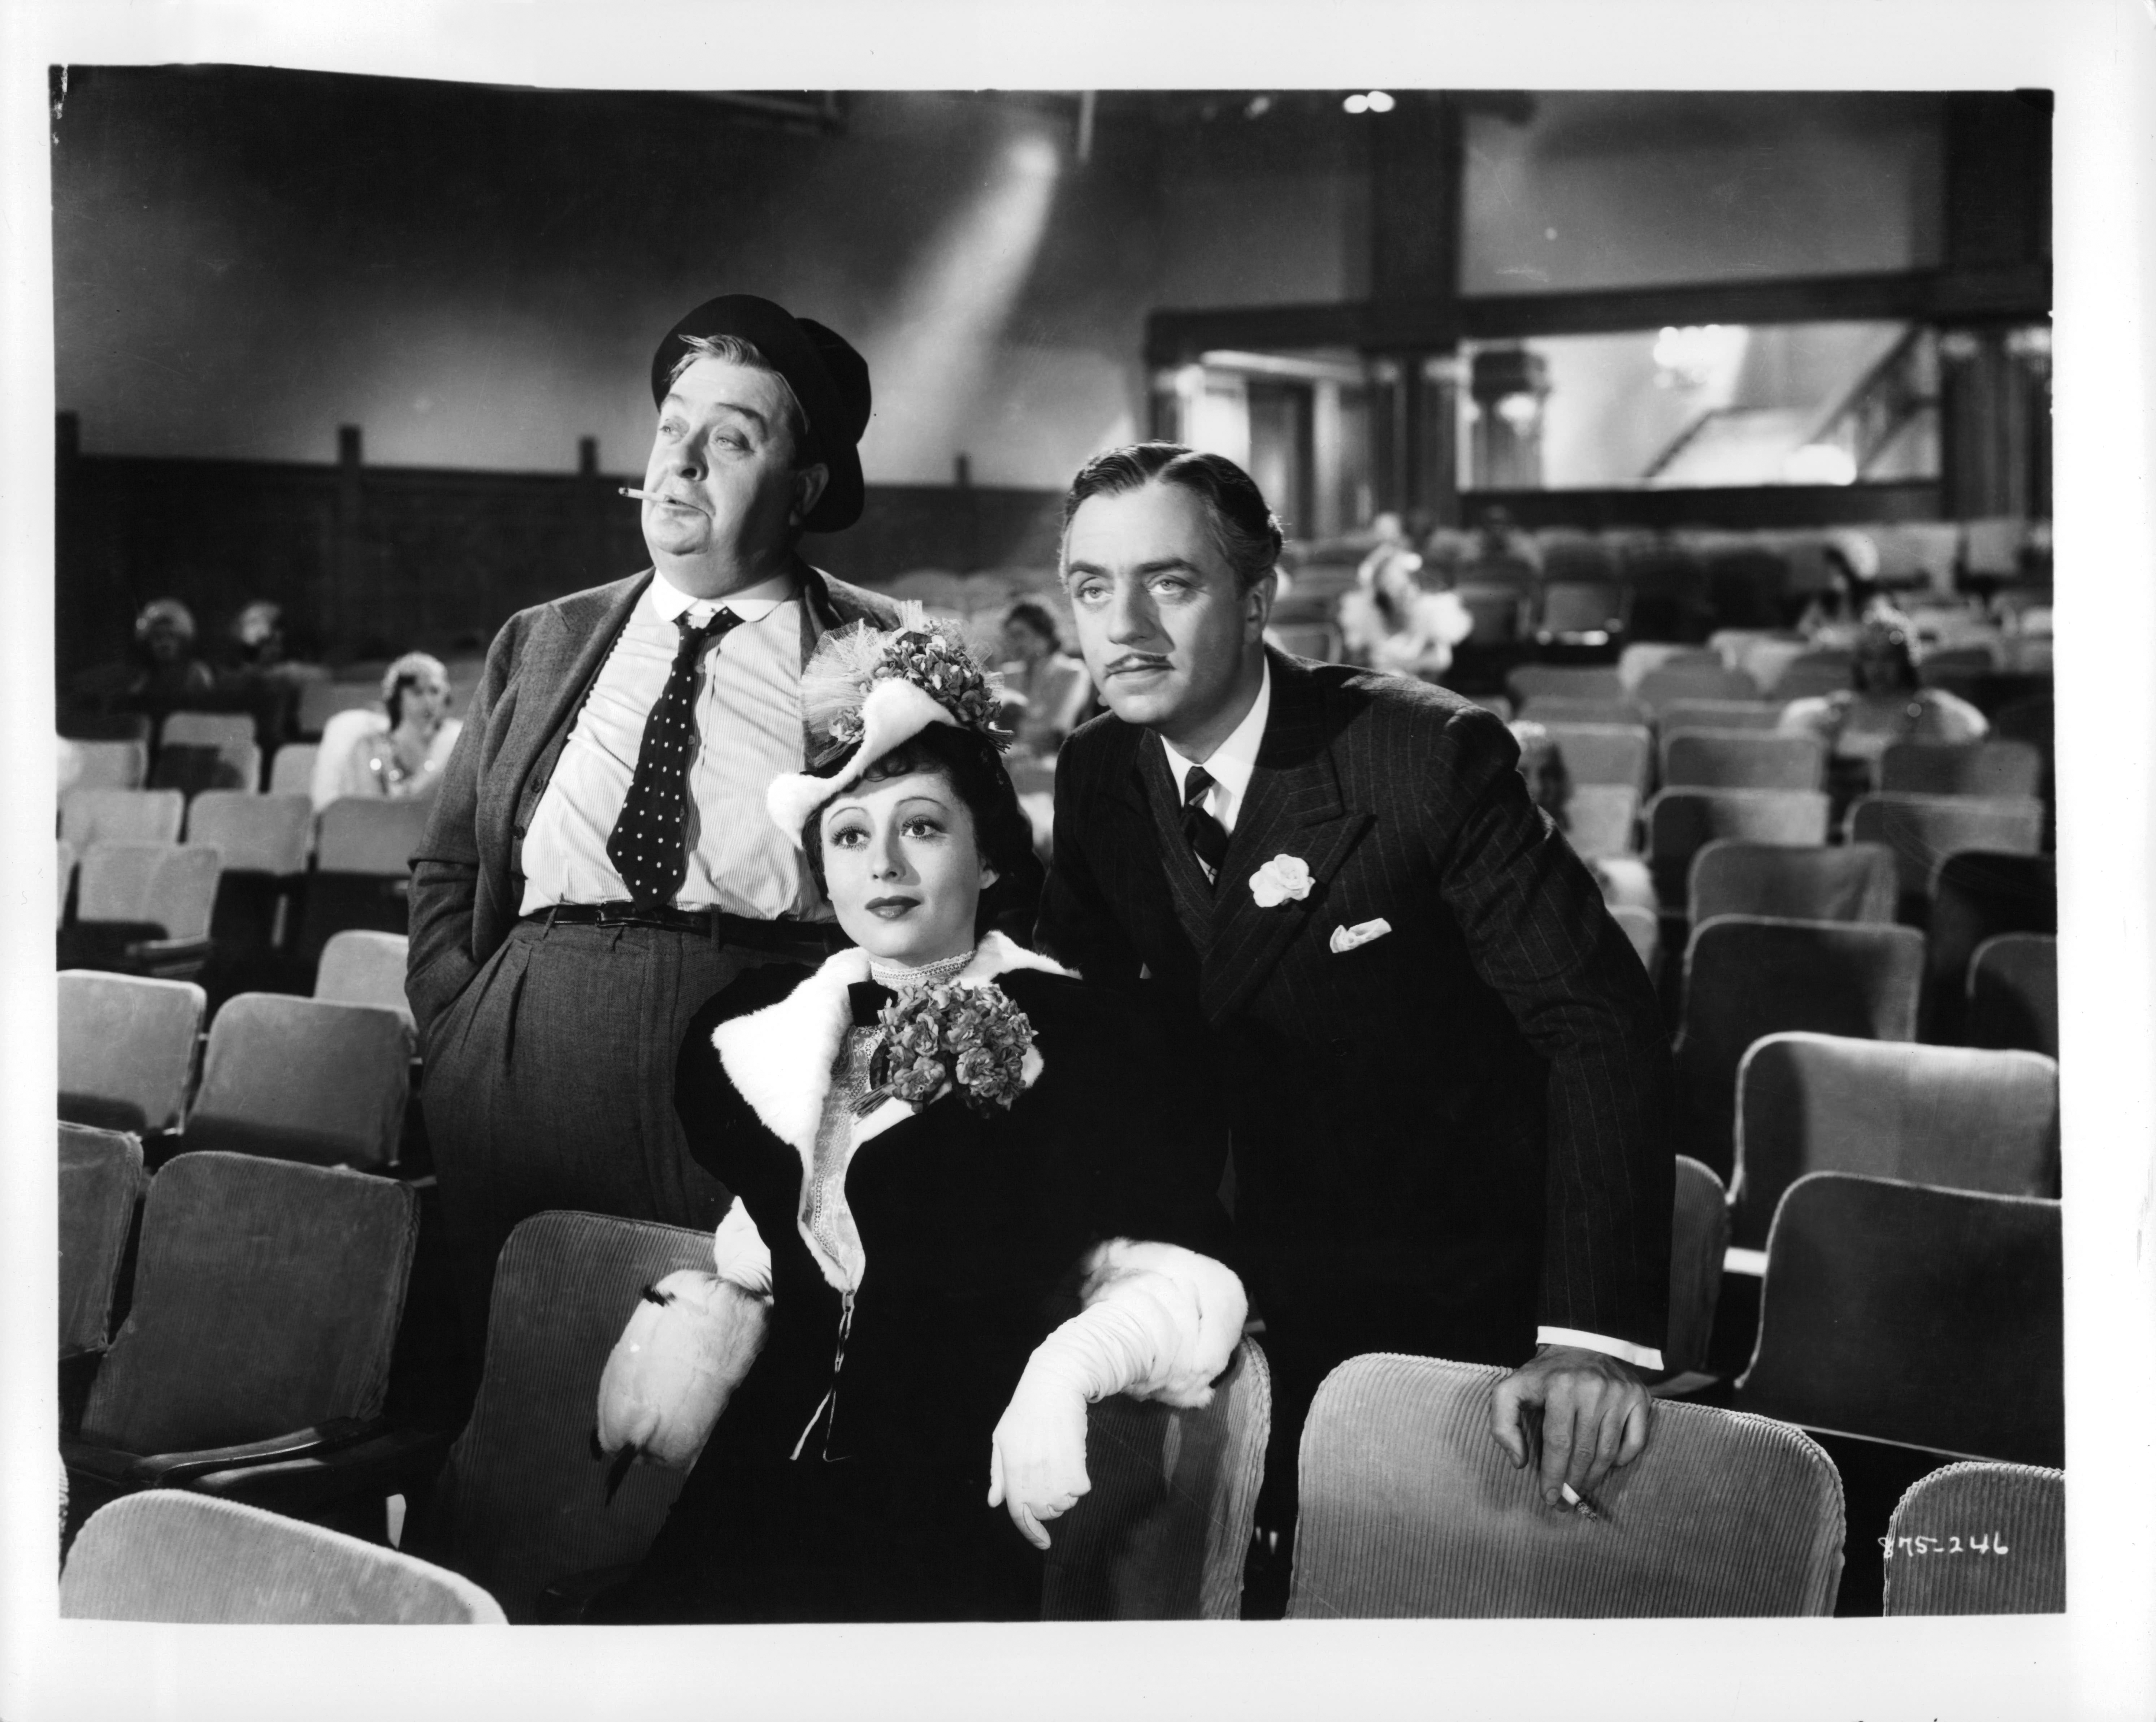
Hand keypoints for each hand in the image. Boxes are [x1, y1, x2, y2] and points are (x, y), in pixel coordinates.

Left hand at [986, 1364, 1091, 1550]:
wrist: (1054, 1389)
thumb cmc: (1025, 1413)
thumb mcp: (1001, 1441)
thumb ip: (998, 1475)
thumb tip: (995, 1502)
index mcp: (1012, 1475)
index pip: (1019, 1515)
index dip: (1031, 1534)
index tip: (1043, 1544)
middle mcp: (1032, 1481)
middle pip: (1044, 1512)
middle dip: (1046, 1502)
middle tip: (1046, 1475)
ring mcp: (1055, 1478)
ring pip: (1064, 1503)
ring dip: (1062, 1491)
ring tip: (1058, 1463)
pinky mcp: (1077, 1471)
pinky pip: (1080, 1490)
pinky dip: (1078, 1481)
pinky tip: (1071, 1459)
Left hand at [1489, 1344, 1650, 1508]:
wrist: (1581, 1343)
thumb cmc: (1544, 1375)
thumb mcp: (1511, 1389)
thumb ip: (1502, 1424)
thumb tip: (1520, 1462)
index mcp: (1559, 1387)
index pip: (1557, 1443)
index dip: (1553, 1475)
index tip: (1549, 1497)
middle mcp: (1593, 1390)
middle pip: (1583, 1452)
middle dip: (1573, 1483)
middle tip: (1565, 1501)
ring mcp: (1619, 1394)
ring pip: (1607, 1452)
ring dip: (1594, 1478)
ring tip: (1581, 1490)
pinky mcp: (1639, 1398)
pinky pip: (1635, 1442)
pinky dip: (1622, 1459)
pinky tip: (1607, 1466)